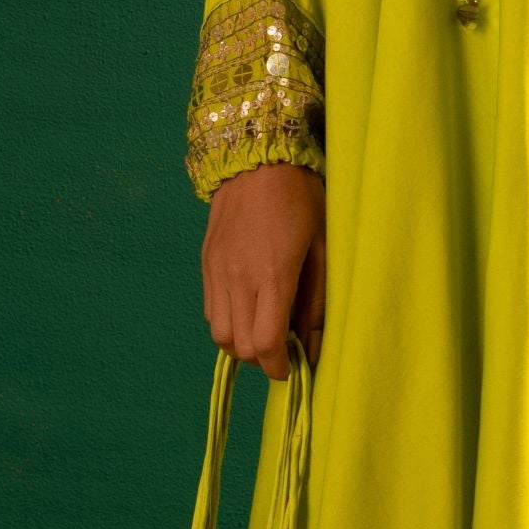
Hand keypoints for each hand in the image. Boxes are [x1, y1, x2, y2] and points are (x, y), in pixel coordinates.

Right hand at [201, 163, 326, 378]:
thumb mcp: (322, 249)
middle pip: (240, 347)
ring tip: (263, 329)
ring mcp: (217, 271)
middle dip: (262, 358)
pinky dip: (227, 322)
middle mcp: (238, 278)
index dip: (279, 367)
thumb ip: (316, 302)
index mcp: (272, 275)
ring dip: (242, 343)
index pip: (266, 343)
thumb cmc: (302, 200)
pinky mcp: (206, 264)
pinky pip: (211, 311)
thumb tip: (312, 347)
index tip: (293, 368)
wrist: (257, 160)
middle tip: (283, 349)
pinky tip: (247, 308)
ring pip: (219, 334)